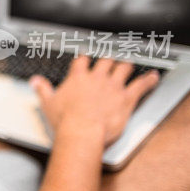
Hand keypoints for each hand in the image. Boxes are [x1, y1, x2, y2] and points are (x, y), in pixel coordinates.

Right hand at [30, 56, 159, 146]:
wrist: (82, 131)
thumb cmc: (65, 120)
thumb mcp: (48, 103)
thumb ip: (42, 90)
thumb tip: (35, 81)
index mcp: (78, 77)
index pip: (83, 61)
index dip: (85, 59)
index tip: (86, 58)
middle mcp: (97, 78)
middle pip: (106, 60)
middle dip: (108, 59)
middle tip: (110, 58)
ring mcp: (113, 86)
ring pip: (123, 68)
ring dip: (126, 65)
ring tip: (129, 63)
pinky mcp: (127, 97)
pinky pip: (141, 85)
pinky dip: (149, 80)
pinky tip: (154, 76)